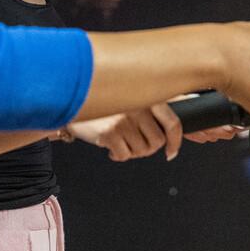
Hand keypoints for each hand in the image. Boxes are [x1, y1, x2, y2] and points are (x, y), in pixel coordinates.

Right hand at [69, 102, 183, 160]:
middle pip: (157, 142)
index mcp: (148, 95)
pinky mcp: (110, 131)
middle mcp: (139, 105)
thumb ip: (151, 108)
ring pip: (141, 151)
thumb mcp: (130, 98)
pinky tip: (109, 147)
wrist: (71, 100)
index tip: (171, 151)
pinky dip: (118, 155)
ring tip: (120, 142)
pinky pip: (124, 155)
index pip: (173, 122)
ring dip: (131, 152)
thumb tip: (178, 123)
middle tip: (135, 145)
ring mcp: (125, 118)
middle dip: (147, 149)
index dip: (176, 142)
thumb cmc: (105, 103)